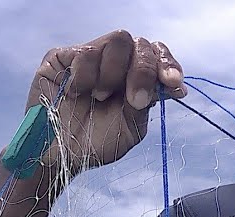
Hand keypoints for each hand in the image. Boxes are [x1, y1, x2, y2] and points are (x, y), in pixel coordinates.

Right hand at [27, 30, 186, 176]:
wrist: (59, 155)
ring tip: (98, 98)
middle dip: (143, 72)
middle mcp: (115, 64)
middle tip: (134, 100)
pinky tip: (75, 94)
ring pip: (116, 42)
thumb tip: (175, 86)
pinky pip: (85, 52)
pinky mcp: (63, 57)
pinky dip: (85, 76)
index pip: (156, 55)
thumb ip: (147, 102)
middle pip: (139, 44)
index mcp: (135, 78)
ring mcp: (90, 58)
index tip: (172, 82)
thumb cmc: (95, 144)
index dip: (167, 64)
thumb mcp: (130, 128)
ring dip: (112, 75)